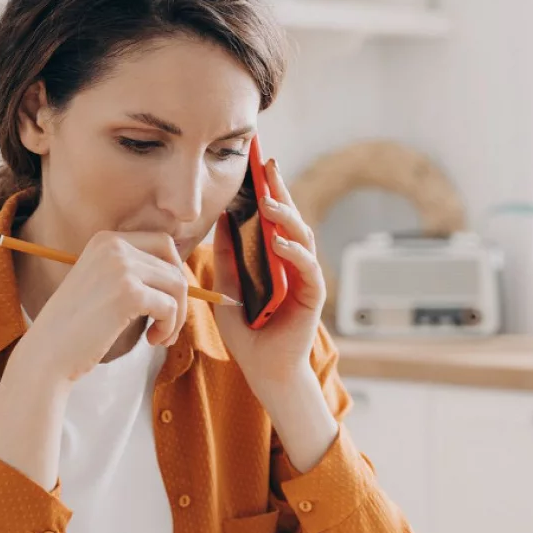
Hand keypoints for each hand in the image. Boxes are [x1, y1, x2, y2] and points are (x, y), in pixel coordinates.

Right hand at [11, 231, 188, 384]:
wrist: (48, 353)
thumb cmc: (78, 326)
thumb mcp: (103, 284)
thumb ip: (134, 272)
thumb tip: (182, 276)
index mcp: (106, 240)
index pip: (163, 243)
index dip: (173, 273)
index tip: (164, 302)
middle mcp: (114, 246)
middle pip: (173, 265)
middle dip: (179, 298)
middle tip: (165, 325)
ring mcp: (121, 267)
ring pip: (177, 285)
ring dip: (176, 316)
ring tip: (160, 336)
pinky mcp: (129, 293)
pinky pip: (170, 307)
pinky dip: (169, 327)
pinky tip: (152, 341)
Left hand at [213, 158, 325, 403]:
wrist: (263, 368)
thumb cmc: (247, 331)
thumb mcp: (228, 288)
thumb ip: (227, 257)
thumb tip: (220, 221)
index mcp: (273, 256)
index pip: (271, 217)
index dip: (266, 189)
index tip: (255, 164)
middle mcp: (292, 261)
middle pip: (290, 218)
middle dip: (280, 190)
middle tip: (267, 165)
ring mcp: (304, 276)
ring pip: (302, 237)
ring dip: (286, 218)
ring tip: (269, 201)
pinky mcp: (312, 296)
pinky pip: (307, 269)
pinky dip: (294, 254)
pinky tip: (279, 243)